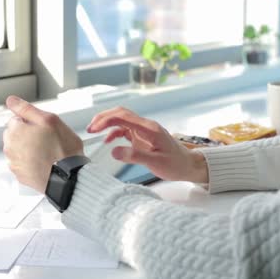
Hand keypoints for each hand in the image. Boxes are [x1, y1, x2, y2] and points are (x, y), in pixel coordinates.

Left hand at [3, 96, 83, 192]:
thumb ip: (27, 109)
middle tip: (47, 139)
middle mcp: (9, 147)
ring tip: (47, 152)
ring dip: (29, 148)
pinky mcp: (20, 175)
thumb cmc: (62, 149)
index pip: (16, 118)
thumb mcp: (49, 119)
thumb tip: (11, 101)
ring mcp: (14, 163)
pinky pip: (23, 163)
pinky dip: (31, 162)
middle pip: (16, 134)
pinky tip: (44, 162)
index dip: (32, 122)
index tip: (43, 128)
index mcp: (14, 131)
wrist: (68, 177)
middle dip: (28, 134)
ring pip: (19, 149)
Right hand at [87, 107, 208, 183]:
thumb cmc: (175, 164)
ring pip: (122, 119)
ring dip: (107, 123)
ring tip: (94, 131)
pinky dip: (114, 132)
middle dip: (104, 117)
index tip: (94, 129)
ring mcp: (144, 130)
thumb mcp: (155, 162)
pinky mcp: (142, 136)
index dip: (107, 120)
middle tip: (90, 129)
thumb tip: (113, 151)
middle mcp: (145, 126)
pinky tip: (108, 141)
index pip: (124, 117)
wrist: (188, 165)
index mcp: (149, 129)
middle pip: (121, 113)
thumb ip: (134, 156)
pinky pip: (125, 129)